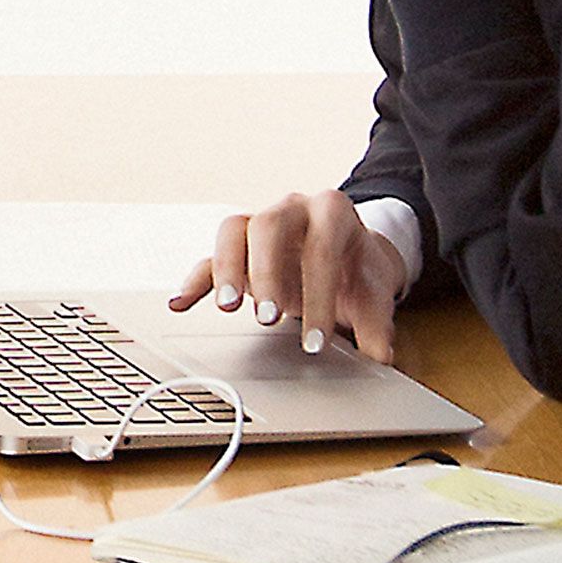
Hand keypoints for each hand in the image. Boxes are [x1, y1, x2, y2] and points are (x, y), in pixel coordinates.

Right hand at [173, 196, 411, 358]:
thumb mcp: (375, 292)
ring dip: (227, 269)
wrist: (352, 254)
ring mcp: (262, 222)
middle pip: (269, 225)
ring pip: (234, 230)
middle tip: (267, 319)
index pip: (322, 249)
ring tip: (227, 308)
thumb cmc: (359, 269)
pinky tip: (181, 303)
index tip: (316, 341)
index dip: (319, 296)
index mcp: (332, 212)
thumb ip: (377, 323)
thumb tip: (380, 354)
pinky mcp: (240, 246)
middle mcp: (293, 209)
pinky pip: (211, 255)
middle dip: (266, 273)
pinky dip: (197, 279)